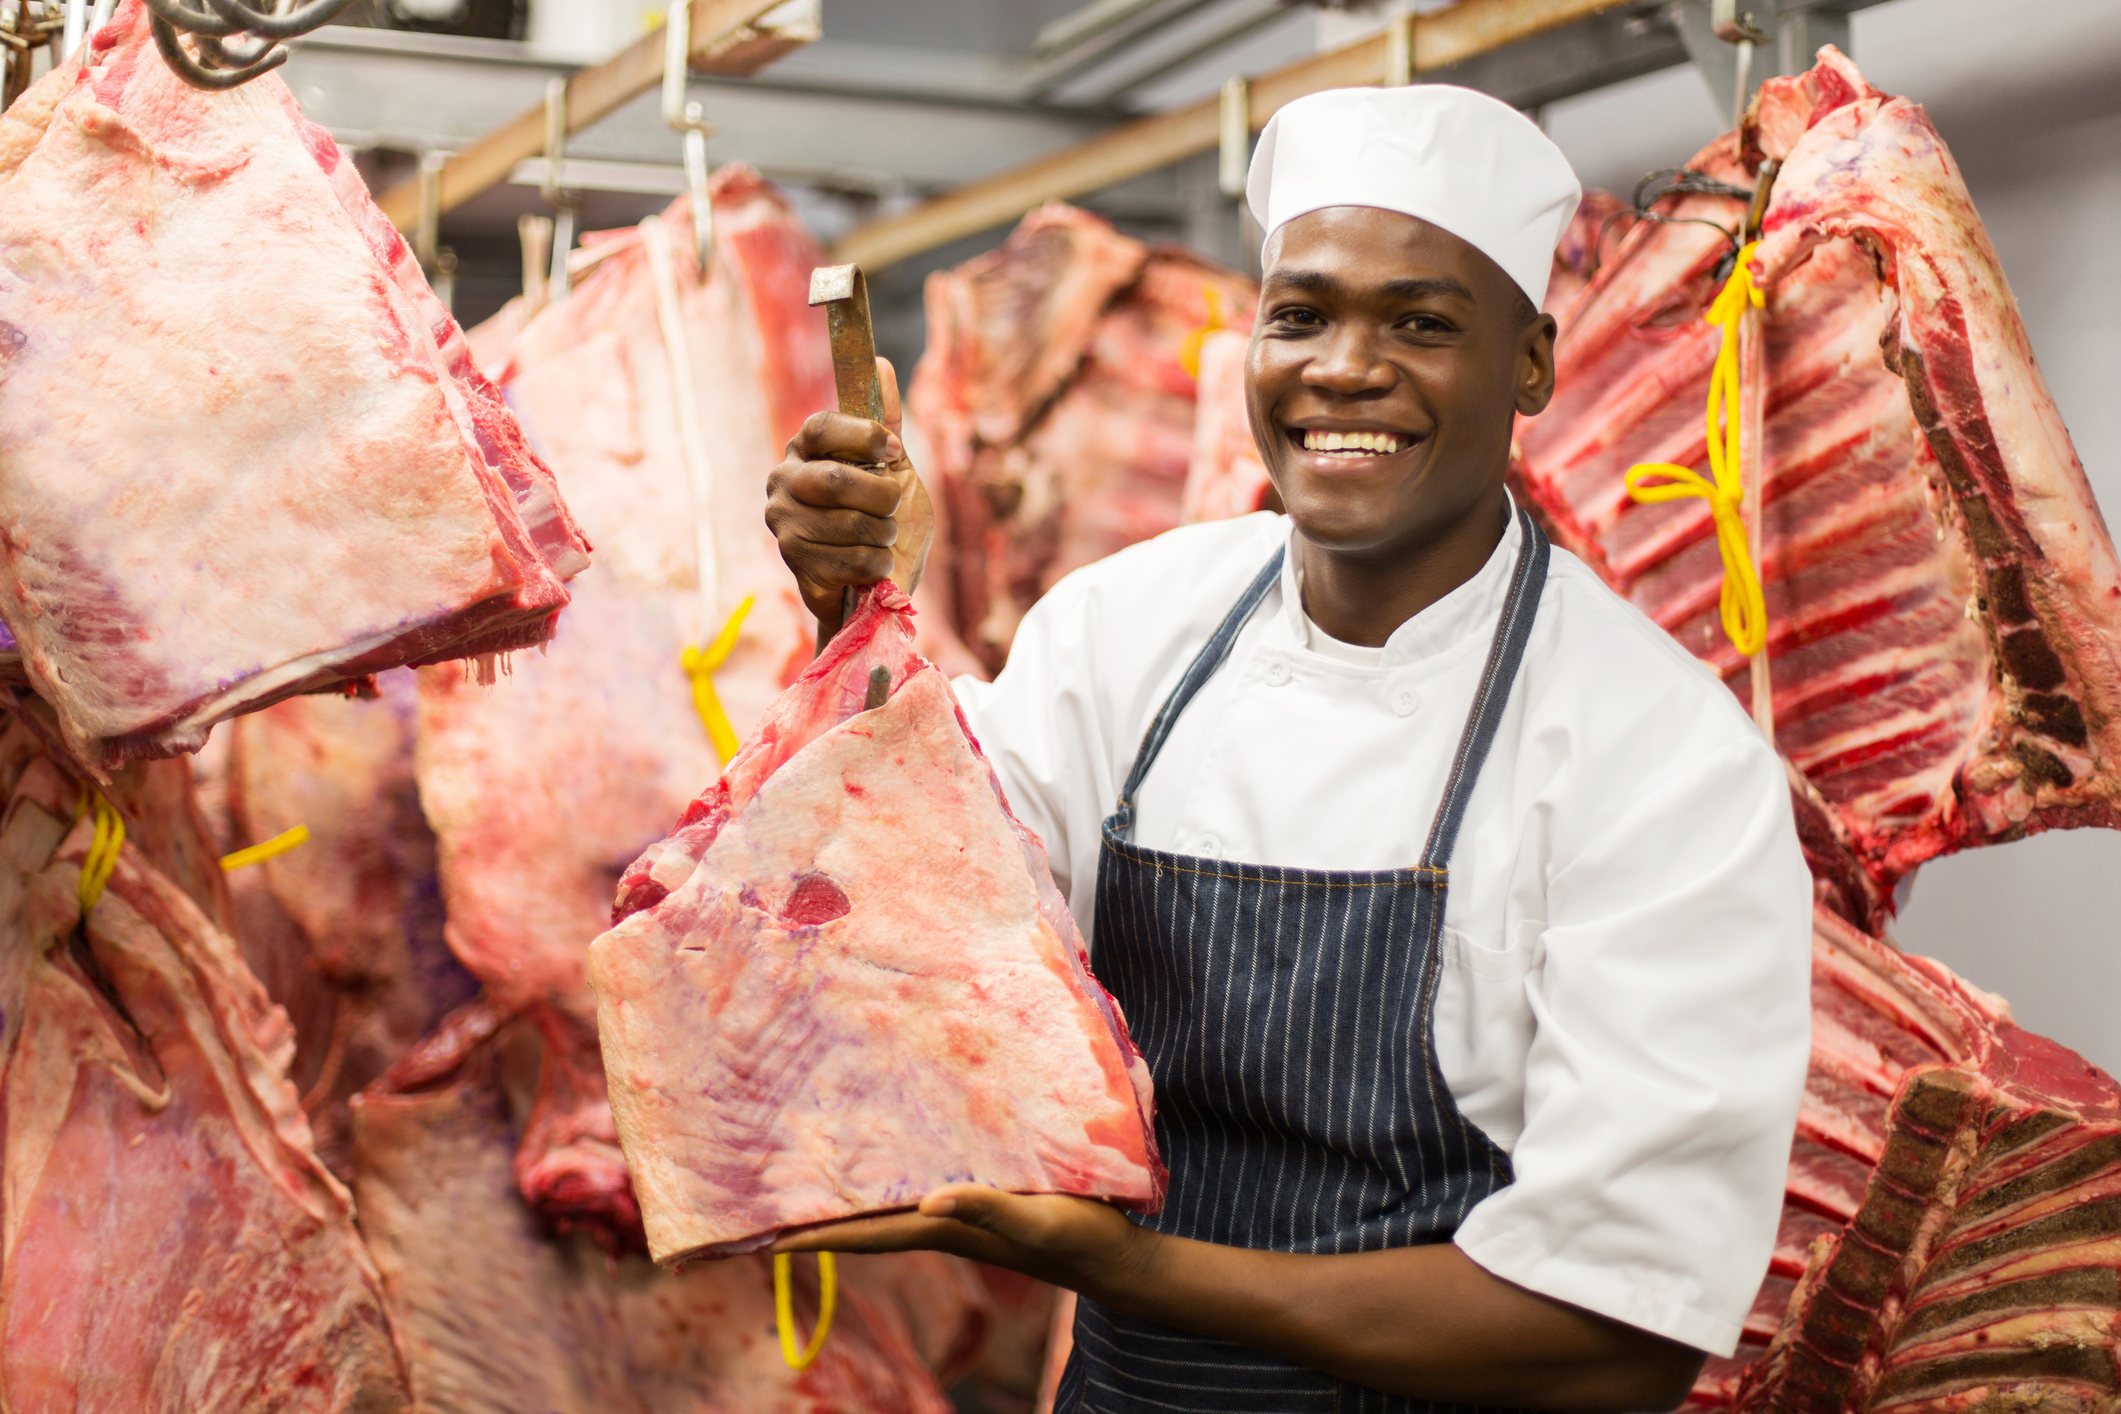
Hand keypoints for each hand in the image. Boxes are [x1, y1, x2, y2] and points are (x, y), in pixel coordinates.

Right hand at [765, 356, 935, 646]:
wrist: (880, 582)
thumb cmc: (884, 521)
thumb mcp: (894, 468)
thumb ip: (885, 422)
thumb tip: (881, 363)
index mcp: (805, 450)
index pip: (823, 426)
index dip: (864, 437)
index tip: (893, 450)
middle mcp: (783, 481)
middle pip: (837, 480)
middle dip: (881, 497)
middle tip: (891, 507)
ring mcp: (784, 522)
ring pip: (851, 523)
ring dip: (884, 534)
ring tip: (881, 539)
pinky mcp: (794, 562)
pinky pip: (852, 558)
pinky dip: (877, 563)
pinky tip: (872, 564)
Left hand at [770, 1184, 1158, 1303]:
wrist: (1114, 1259)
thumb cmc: (1079, 1236)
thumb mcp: (1035, 1220)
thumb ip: (986, 1208)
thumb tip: (926, 1201)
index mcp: (948, 1229)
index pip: (870, 1235)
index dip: (820, 1236)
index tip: (768, 1237)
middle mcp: (945, 1224)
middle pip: (868, 1226)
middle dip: (821, 1220)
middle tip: (769, 1208)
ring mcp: (962, 1218)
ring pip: (890, 1211)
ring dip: (851, 1204)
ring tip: (810, 1185)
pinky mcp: (983, 1206)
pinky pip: (921, 1196)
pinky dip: (891, 1189)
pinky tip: (888, 1171)